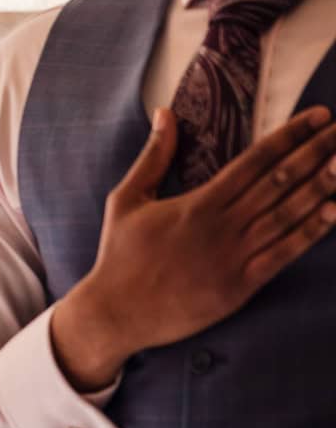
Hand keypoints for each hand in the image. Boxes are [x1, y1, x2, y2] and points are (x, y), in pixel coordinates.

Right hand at [52, 106, 335, 390]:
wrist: (114, 314)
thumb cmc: (118, 257)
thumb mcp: (126, 200)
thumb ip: (153, 157)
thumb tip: (164, 113)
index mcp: (199, 203)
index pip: (256, 160)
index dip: (291, 136)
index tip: (319, 117)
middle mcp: (222, 225)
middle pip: (281, 181)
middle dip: (317, 153)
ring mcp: (234, 256)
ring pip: (289, 214)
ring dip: (323, 187)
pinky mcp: (240, 285)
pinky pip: (285, 254)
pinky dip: (312, 232)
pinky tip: (335, 212)